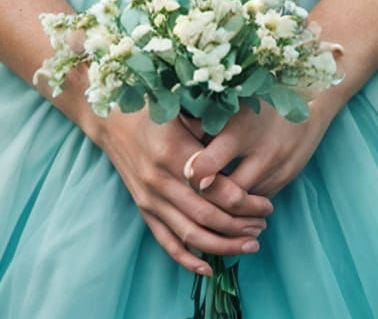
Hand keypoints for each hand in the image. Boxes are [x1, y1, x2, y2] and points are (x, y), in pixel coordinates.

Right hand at [86, 107, 275, 278]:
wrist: (111, 118)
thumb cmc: (152, 107)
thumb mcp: (182, 109)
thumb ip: (208, 128)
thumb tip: (240, 149)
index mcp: (173, 152)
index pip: (215, 188)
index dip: (244, 201)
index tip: (266, 203)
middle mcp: (160, 180)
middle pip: (206, 216)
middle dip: (239, 226)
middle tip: (263, 226)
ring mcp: (149, 198)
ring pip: (190, 234)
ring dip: (222, 246)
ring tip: (249, 246)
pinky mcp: (143, 208)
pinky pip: (165, 241)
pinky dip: (187, 260)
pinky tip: (209, 269)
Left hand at [179, 94, 342, 201]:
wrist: (309, 103)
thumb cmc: (261, 98)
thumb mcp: (233, 101)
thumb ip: (204, 116)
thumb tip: (171, 122)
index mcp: (241, 130)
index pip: (211, 163)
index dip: (194, 174)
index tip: (182, 178)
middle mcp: (260, 154)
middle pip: (228, 192)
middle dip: (208, 202)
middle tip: (186, 206)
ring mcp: (275, 171)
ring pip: (243, 204)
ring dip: (225, 209)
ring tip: (202, 212)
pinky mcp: (284, 182)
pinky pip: (257, 203)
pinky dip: (242, 208)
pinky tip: (227, 208)